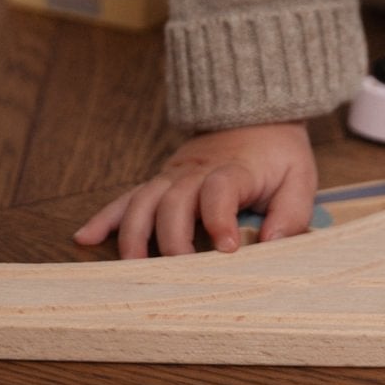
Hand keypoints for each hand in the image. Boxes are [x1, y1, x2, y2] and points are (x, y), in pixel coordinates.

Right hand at [73, 121, 316, 257]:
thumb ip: (291, 213)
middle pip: (174, 201)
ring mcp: (173, 175)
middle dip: (173, 239)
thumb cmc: (277, 152)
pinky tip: (84, 238)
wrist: (256, 112)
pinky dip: (105, 217)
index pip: (220, 189)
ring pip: (144, 201)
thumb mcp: (300, 178)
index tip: (228, 248)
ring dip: (135, 235)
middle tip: (181, 271)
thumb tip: (272, 247)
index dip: (220, 218)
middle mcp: (196, 171)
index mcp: (234, 168)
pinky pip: (127, 197)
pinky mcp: (160, 182)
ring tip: (133, 268)